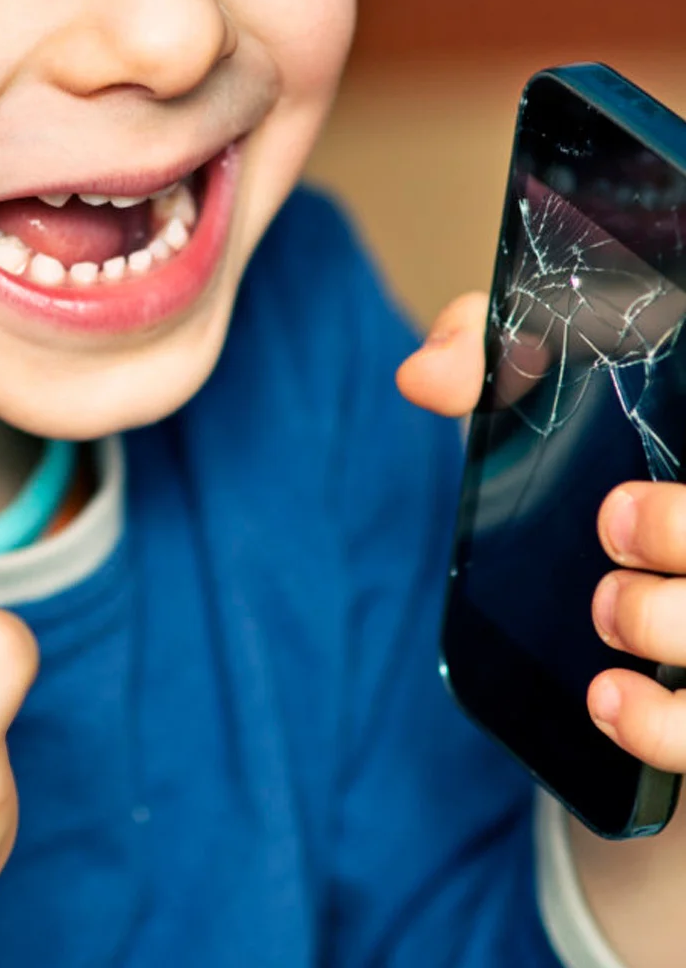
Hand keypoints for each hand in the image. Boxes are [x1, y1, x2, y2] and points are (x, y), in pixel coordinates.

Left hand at [399, 293, 685, 773]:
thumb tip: (421, 378)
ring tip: (611, 610)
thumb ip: (488, 357)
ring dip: (667, 624)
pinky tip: (608, 700)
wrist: (625, 574)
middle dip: (680, 536)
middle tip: (613, 525)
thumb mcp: (547, 389)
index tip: (613, 505)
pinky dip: (661, 725)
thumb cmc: (599, 467)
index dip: (674, 512)